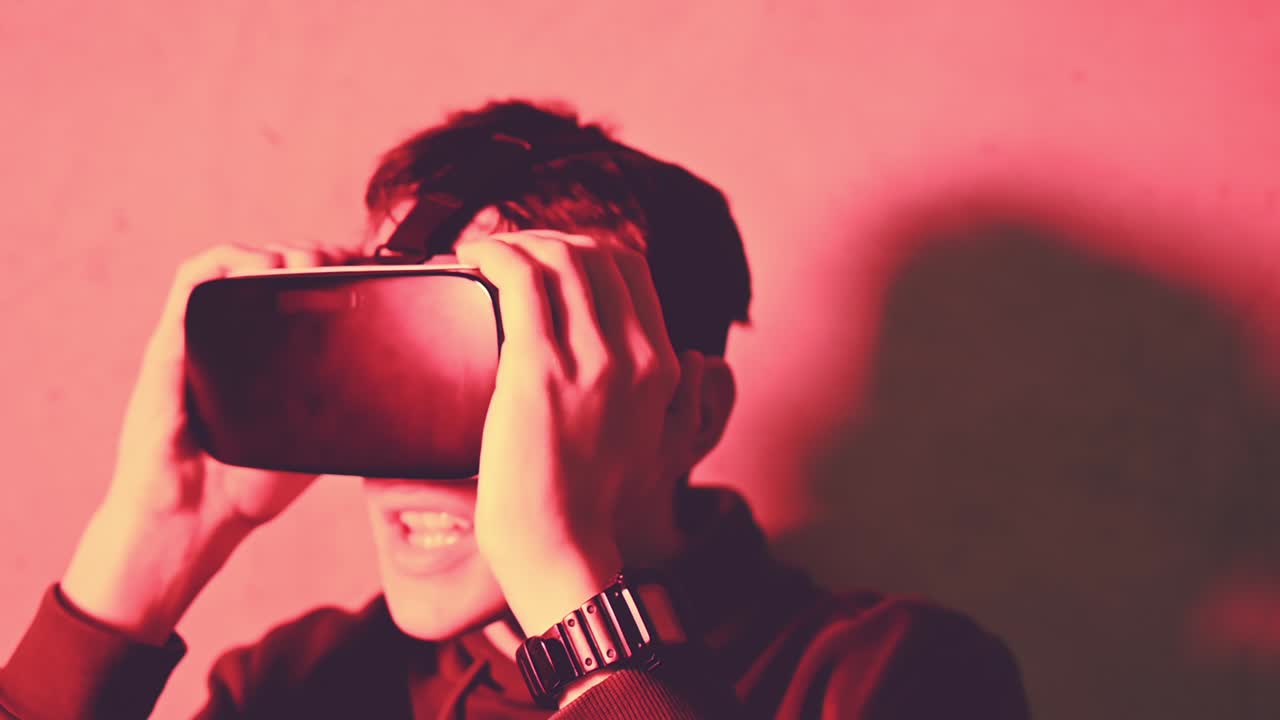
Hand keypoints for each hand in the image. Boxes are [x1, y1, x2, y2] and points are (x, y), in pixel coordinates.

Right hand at [62, 244, 347, 642]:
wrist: (194, 520)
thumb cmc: (247, 488)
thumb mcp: (317, 443)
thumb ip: (345, 416)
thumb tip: (401, 403)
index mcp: (268, 357)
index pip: (299, 290)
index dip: (336, 269)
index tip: (371, 267)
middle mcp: (233, 338)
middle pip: (271, 266)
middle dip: (315, 252)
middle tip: (349, 261)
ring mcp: (202, 336)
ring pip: (235, 262)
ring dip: (279, 249)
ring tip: (314, 261)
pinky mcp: (172, 342)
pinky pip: (193, 280)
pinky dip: (230, 259)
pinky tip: (266, 267)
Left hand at [456, 230, 690, 636]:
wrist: (561, 546)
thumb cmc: (594, 504)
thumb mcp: (660, 446)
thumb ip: (681, 400)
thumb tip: (698, 357)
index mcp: (662, 368)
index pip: (630, 267)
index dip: (582, 245)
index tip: (544, 255)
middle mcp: (635, 356)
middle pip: (594, 251)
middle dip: (543, 237)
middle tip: (505, 252)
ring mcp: (590, 361)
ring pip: (558, 256)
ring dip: (515, 241)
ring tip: (484, 255)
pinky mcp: (539, 371)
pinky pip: (519, 281)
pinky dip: (492, 255)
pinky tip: (470, 260)